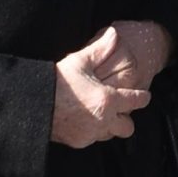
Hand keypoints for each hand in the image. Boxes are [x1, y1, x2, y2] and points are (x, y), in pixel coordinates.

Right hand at [50, 20, 169, 147]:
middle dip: (126, 119)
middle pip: (128, 127)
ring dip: (109, 126)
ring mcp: (91, 133)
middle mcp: (103, 120)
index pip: (136, 101)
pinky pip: (92, 139)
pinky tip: (83, 120)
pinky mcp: (78, 142)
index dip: (143, 97)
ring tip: (100, 113)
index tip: (144, 95)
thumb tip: (113, 34)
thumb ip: (100, 49)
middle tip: (119, 109)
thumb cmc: (57, 81)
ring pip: (110, 135)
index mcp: (108, 100)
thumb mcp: (80, 61)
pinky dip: (91, 131)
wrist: (33, 103)